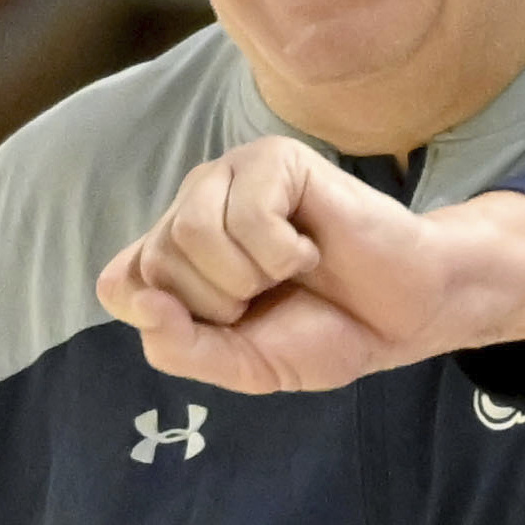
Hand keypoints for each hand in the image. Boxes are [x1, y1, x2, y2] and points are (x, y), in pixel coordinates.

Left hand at [96, 138, 524, 395]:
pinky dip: (285, 252)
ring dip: (251, 277)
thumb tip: (143, 304)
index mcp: (172, 254)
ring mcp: (231, 176)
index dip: (170, 320)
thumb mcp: (239, 366)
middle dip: (220, 304)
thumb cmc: (324, 330)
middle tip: (270, 296)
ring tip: (290, 269)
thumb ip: (179, 347)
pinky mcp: (275, 159)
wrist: (405, 316)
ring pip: (191, 234)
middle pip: (157, 265)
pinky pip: (246, 216)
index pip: (119, 284)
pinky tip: (311, 246)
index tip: (228, 325)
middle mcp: (191, 207)